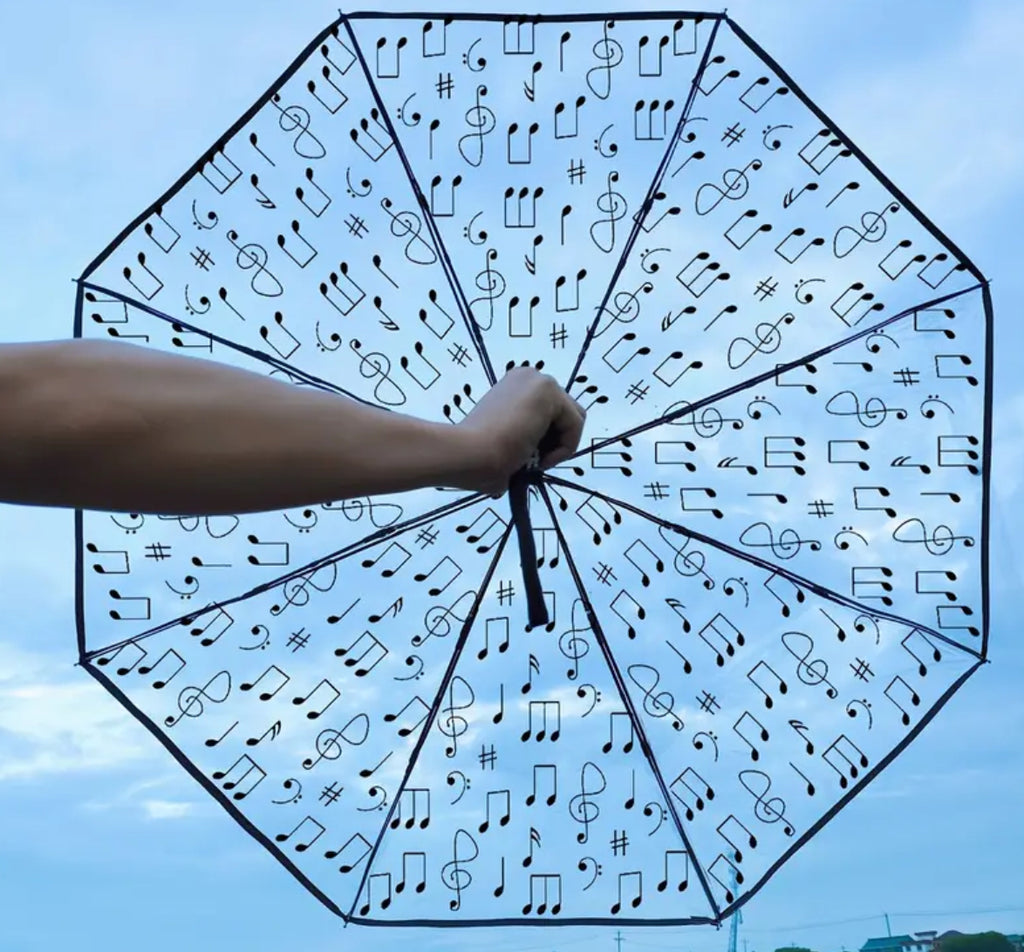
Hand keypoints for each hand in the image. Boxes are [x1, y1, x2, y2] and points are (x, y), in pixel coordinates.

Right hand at [456, 367, 585, 494]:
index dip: (542, 442)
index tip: (521, 456)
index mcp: (514, 386)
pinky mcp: (550, 391)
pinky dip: (564, 449)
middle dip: (554, 441)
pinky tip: (538, 457)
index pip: (549, 416)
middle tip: (529, 459)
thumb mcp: (504, 439)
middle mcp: (529, 376)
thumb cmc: (478, 456)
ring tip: (531, 459)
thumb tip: (530, 451)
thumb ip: (523, 436)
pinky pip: (576, 426)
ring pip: (573, 421)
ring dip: (558, 447)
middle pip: (565, 416)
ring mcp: (539, 380)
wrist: (468, 454)